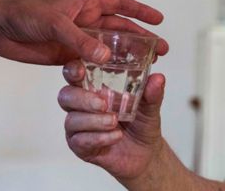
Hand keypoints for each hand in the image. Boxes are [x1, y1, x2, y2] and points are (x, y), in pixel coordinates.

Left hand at [0, 0, 168, 64]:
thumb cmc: (24, 15)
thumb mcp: (54, 24)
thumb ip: (80, 40)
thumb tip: (105, 56)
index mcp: (86, 4)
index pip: (120, 4)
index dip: (141, 10)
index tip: (159, 20)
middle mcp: (85, 21)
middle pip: (121, 29)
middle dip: (142, 38)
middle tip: (162, 51)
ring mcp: (78, 39)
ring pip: (109, 48)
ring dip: (126, 56)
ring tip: (146, 67)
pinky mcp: (68, 56)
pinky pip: (92, 63)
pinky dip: (105, 70)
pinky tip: (117, 80)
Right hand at [58, 60, 165, 179]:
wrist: (146, 154)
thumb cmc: (141, 123)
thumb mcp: (150, 105)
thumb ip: (152, 92)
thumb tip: (158, 78)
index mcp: (93, 87)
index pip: (75, 73)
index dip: (73, 70)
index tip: (82, 70)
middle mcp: (81, 105)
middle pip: (66, 96)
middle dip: (82, 99)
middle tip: (103, 104)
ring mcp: (78, 126)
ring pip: (72, 120)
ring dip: (94, 121)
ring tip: (114, 122)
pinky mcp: (80, 147)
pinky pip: (80, 141)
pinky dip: (98, 137)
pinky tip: (115, 136)